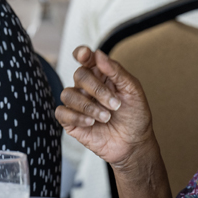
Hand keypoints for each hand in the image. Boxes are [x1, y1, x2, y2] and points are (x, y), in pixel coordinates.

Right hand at [54, 46, 155, 167]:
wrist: (134, 144)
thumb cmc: (135, 116)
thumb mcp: (133, 91)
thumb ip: (116, 71)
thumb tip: (99, 54)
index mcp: (101, 75)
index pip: (85, 58)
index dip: (82, 53)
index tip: (85, 55)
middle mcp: (87, 87)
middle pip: (79, 75)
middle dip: (97, 89)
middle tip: (114, 104)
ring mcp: (78, 104)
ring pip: (68, 94)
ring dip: (89, 106)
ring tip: (106, 117)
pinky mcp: (71, 121)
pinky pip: (61, 112)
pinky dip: (76, 117)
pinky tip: (91, 123)